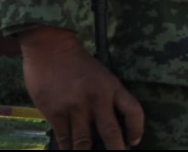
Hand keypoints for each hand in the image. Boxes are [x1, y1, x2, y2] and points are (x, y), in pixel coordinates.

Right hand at [19, 26, 143, 149]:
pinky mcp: (55, 112)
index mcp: (112, 86)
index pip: (133, 110)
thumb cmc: (78, 62)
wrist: (51, 47)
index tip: (135, 142)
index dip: (137, 129)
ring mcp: (75, 107)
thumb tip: (110, 125)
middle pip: (111, 132)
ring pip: (84, 142)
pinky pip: (64, 139)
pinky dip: (68, 149)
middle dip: (116, 150)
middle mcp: (96, 98)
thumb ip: (106, 98)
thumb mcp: (101, 75)